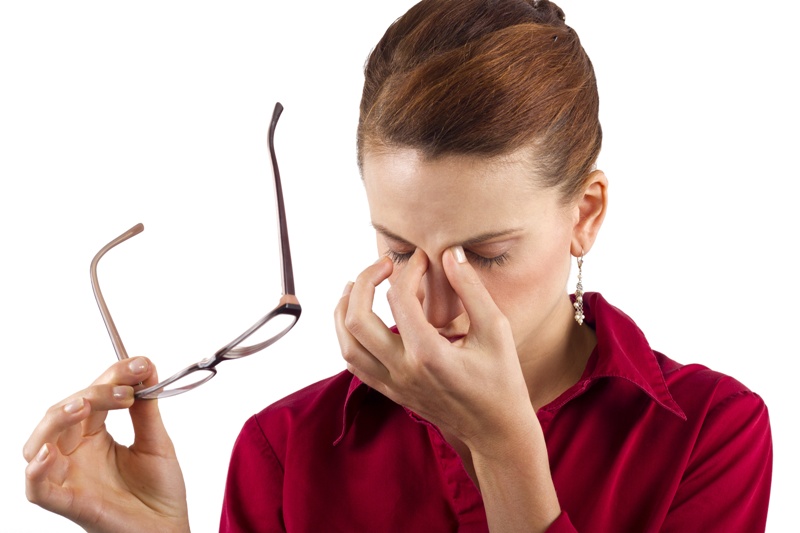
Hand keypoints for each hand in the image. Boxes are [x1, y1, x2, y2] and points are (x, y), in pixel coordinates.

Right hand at [24, 357, 188, 532]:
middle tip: (127, 387)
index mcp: (95, 435)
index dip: (113, 376)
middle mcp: (76, 453)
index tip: (141, 364)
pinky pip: (37, 488)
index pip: (93, 396)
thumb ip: (147, 408)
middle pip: (65, 412)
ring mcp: (70, 476)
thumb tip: (146, 367)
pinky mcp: (69, 503)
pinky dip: (36, 470)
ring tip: (85, 405)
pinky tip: (47, 452)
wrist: (169, 530)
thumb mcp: (156, 442)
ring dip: (58, 418)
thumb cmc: (160, 491)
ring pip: (41, 441)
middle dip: (94, 392)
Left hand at [335, 248, 535, 452]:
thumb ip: (471, 289)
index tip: (423, 259)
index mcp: (429, 354)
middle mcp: (403, 370)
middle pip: (357, 319)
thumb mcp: (496, 329)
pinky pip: (354, 363)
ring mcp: (393, 384)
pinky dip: (348, 336)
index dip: (409, 269)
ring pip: (346, 343)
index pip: (400, 299)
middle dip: (364, 281)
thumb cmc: (501, 379)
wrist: (494, 431)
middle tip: (384, 263)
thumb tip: (450, 253)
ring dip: (344, 309)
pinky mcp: (390, 392)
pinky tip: (360, 319)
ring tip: (356, 285)